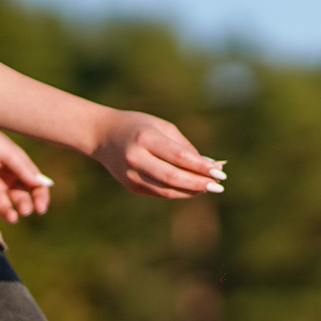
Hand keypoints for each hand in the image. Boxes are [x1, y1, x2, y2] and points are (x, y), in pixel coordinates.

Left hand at [0, 132, 53, 224]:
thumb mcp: (6, 151)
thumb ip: (23, 168)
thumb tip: (42, 184)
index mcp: (16, 167)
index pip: (34, 184)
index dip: (40, 196)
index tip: (41, 208)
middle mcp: (4, 178)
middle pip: (21, 197)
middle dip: (25, 205)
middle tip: (25, 211)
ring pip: (4, 206)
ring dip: (10, 213)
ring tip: (12, 217)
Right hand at [90, 110, 224, 199]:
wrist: (101, 135)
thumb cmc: (138, 127)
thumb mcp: (162, 127)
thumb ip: (185, 146)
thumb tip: (210, 166)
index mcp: (145, 138)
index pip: (179, 157)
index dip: (201, 167)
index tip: (219, 172)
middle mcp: (136, 158)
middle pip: (173, 177)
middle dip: (198, 183)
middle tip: (218, 185)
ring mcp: (131, 174)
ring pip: (167, 190)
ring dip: (191, 191)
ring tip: (208, 187)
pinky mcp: (130, 185)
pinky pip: (159, 193)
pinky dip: (178, 192)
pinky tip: (192, 188)